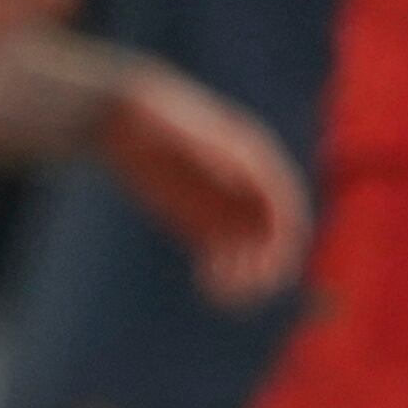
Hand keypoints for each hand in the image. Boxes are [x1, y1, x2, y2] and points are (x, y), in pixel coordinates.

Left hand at [101, 62, 307, 304]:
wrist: (122, 117)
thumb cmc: (156, 117)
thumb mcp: (187, 131)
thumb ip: (216, 154)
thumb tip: (246, 177)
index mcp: (255, 159)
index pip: (286, 204)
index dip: (284, 234)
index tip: (268, 258)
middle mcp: (248, 187)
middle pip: (276, 236)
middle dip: (268, 263)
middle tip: (243, 283)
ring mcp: (225, 207)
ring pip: (253, 252)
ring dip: (249, 276)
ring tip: (222, 289)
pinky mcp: (201, 224)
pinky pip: (224, 257)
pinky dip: (224, 275)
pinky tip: (206, 281)